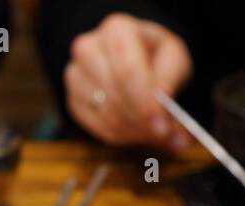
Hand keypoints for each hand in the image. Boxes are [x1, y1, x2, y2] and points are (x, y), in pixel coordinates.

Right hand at [64, 13, 192, 150]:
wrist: (132, 57)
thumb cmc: (153, 55)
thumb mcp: (172, 57)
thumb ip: (170, 79)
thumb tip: (163, 105)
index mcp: (116, 30)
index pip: (127, 71)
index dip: (145, 102)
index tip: (162, 126)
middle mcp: (88, 49)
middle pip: (116, 96)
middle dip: (143, 121)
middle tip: (165, 134)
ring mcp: (75, 76)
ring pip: (107, 116)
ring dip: (135, 130)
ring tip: (155, 131)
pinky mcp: (72, 100)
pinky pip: (98, 129)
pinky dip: (122, 136)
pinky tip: (137, 130)